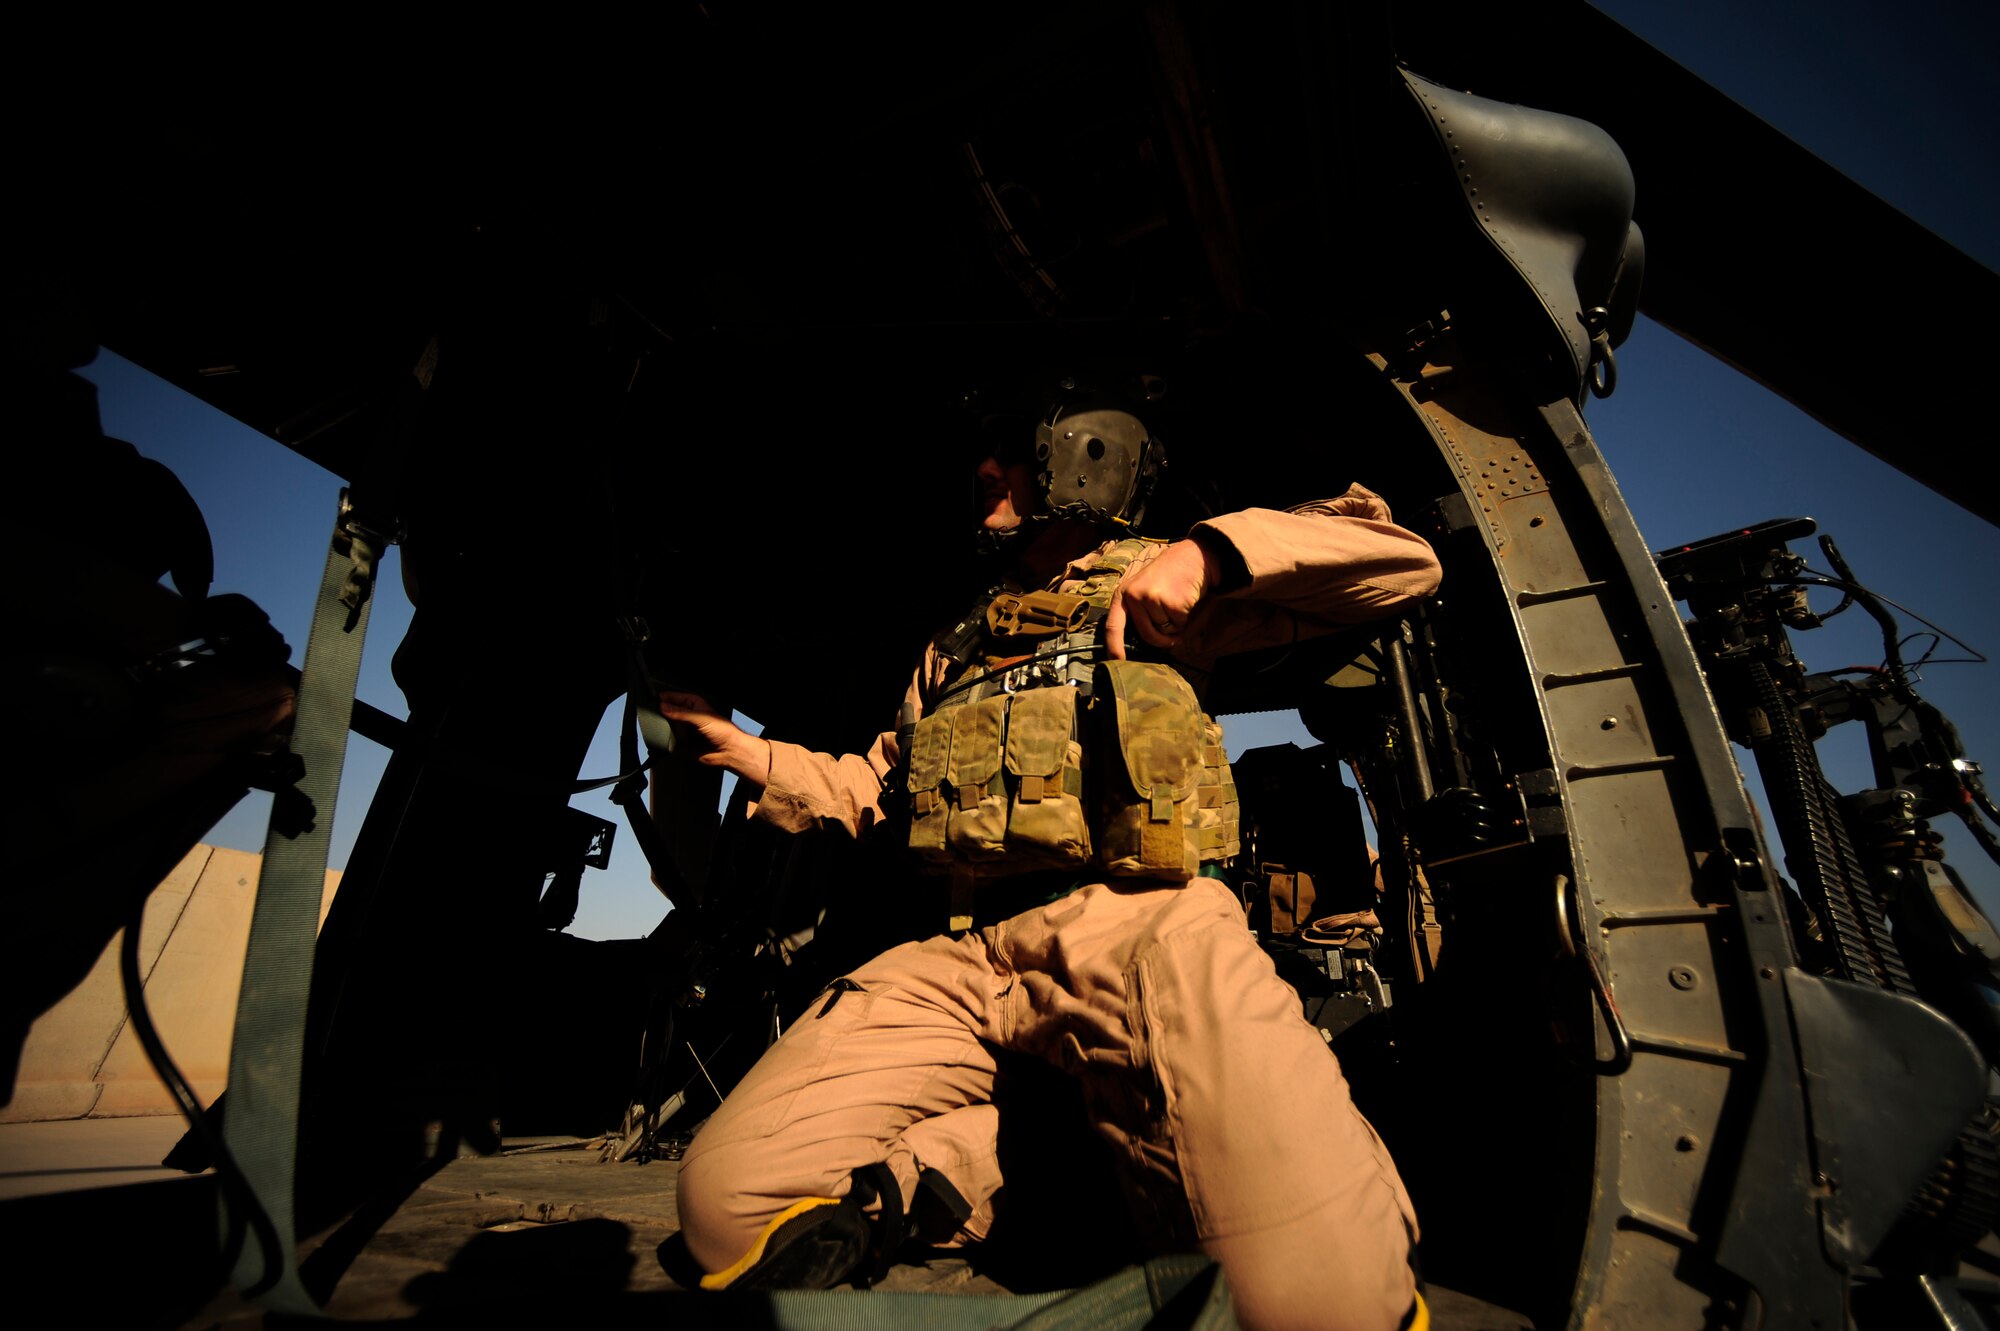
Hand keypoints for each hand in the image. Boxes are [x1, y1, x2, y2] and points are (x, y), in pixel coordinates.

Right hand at [658, 691, 771, 782]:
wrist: (729, 751)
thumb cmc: (724, 731)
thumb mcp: (701, 717)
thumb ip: (681, 713)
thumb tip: (665, 707)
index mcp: (694, 704)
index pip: (675, 697)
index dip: (665, 697)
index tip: (655, 699)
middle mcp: (688, 716)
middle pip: (669, 711)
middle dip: (663, 713)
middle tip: (656, 715)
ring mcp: (685, 729)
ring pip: (668, 726)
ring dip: (665, 727)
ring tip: (663, 728)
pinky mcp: (682, 742)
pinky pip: (670, 740)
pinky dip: (667, 739)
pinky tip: (666, 738)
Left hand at [1104, 538, 1220, 659]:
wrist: (1191, 557)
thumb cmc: (1168, 577)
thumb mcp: (1144, 590)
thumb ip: (1139, 613)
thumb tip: (1142, 646)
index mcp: (1123, 594)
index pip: (1113, 626)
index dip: (1114, 647)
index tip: (1117, 662)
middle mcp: (1134, 596)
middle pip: (1147, 635)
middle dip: (1162, 640)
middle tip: (1172, 633)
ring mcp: (1151, 598)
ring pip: (1165, 631)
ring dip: (1175, 625)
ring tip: (1176, 604)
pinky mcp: (1171, 602)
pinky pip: (1179, 625)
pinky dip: (1185, 619)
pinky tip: (1185, 600)